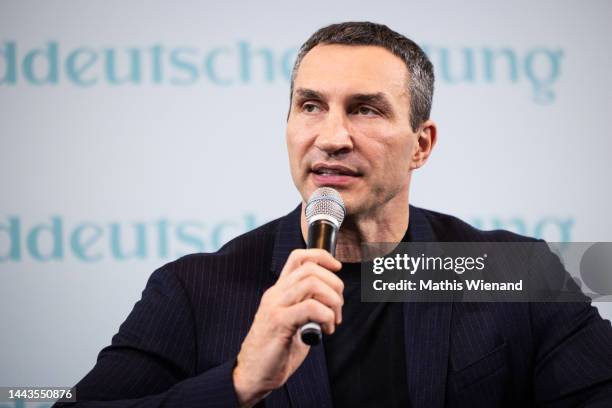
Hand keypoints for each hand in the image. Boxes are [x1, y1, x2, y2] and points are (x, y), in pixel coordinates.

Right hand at [232, 248, 343, 406]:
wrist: (252, 375)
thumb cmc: (275, 352)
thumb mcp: (294, 323)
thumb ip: (308, 307)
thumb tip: (332, 299)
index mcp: (279, 291)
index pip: (298, 258)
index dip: (321, 256)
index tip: (337, 267)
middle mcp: (275, 294)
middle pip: (310, 269)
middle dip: (334, 284)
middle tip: (338, 307)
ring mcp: (275, 306)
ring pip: (312, 283)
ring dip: (332, 300)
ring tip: (333, 320)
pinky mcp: (278, 322)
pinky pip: (311, 307)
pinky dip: (326, 316)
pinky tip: (326, 330)